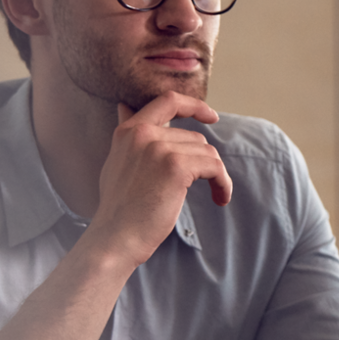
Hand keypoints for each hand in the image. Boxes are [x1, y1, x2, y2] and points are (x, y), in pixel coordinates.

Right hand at [89, 94, 232, 266]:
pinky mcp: (175, 167)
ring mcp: (158, 148)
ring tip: (214, 195)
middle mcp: (142, 134)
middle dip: (205, 162)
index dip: (194, 105)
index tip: (212, 117)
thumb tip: (125, 107)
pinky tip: (220, 198)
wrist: (115, 237)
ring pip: (207, 152)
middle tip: (209, 184)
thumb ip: (129, 136)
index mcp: (129, 131)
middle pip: (195, 137)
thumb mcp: (117, 161)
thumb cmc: (120, 207)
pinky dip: (223, 183)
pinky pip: (214, 167)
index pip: (168, 101)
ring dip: (216, 175)